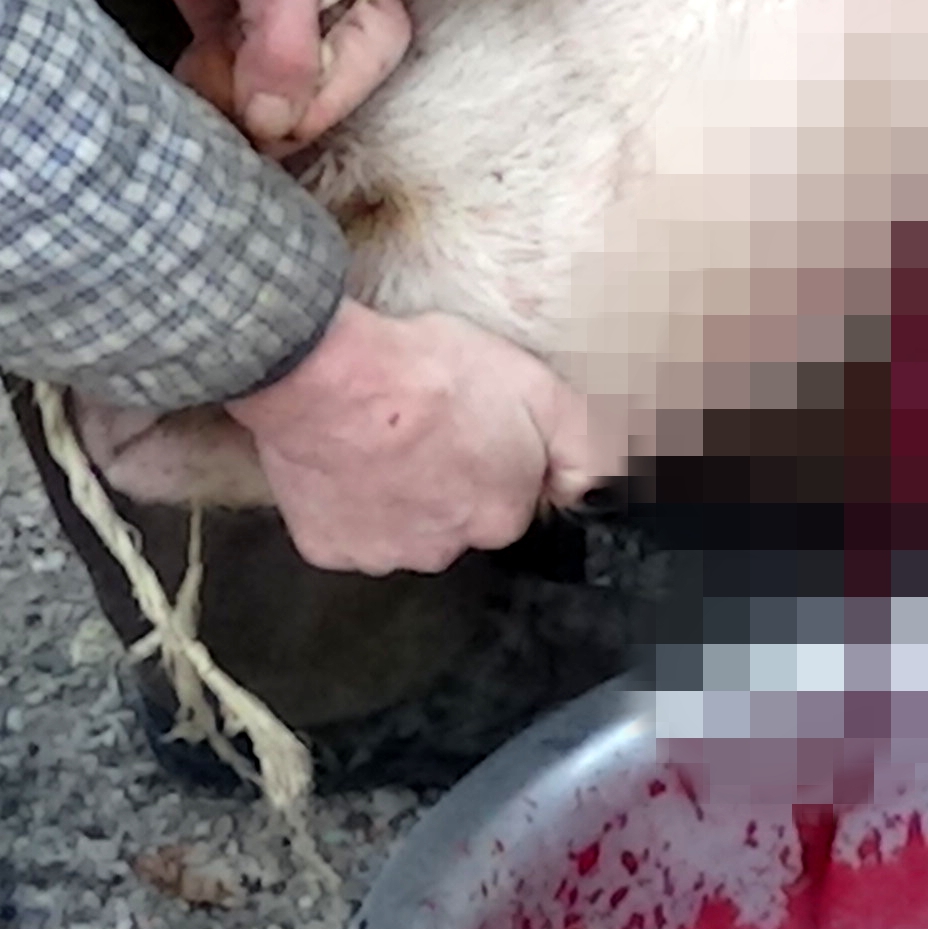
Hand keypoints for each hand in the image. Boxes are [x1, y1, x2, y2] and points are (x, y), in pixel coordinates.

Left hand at [158, 0, 411, 154]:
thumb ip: (284, 48)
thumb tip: (273, 126)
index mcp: (379, 42)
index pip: (325, 114)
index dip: (275, 105)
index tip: (240, 69)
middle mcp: (350, 67)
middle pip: (290, 127)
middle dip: (244, 99)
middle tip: (223, 50)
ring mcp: (303, 74)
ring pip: (256, 124)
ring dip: (222, 92)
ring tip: (213, 47)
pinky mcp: (263, 73)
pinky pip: (233, 110)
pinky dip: (209, 86)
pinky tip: (205, 54)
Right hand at [223, 301, 622, 571]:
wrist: (331, 376)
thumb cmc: (432, 374)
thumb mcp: (537, 388)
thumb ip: (581, 444)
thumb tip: (599, 484)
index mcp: (500, 515)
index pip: (503, 500)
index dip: (486, 459)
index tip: (465, 425)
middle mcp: (447, 550)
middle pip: (450, 522)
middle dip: (440, 486)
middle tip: (418, 432)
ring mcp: (385, 554)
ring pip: (398, 531)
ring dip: (392, 497)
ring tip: (374, 442)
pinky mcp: (328, 548)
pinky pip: (341, 532)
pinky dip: (341, 505)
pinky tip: (339, 461)